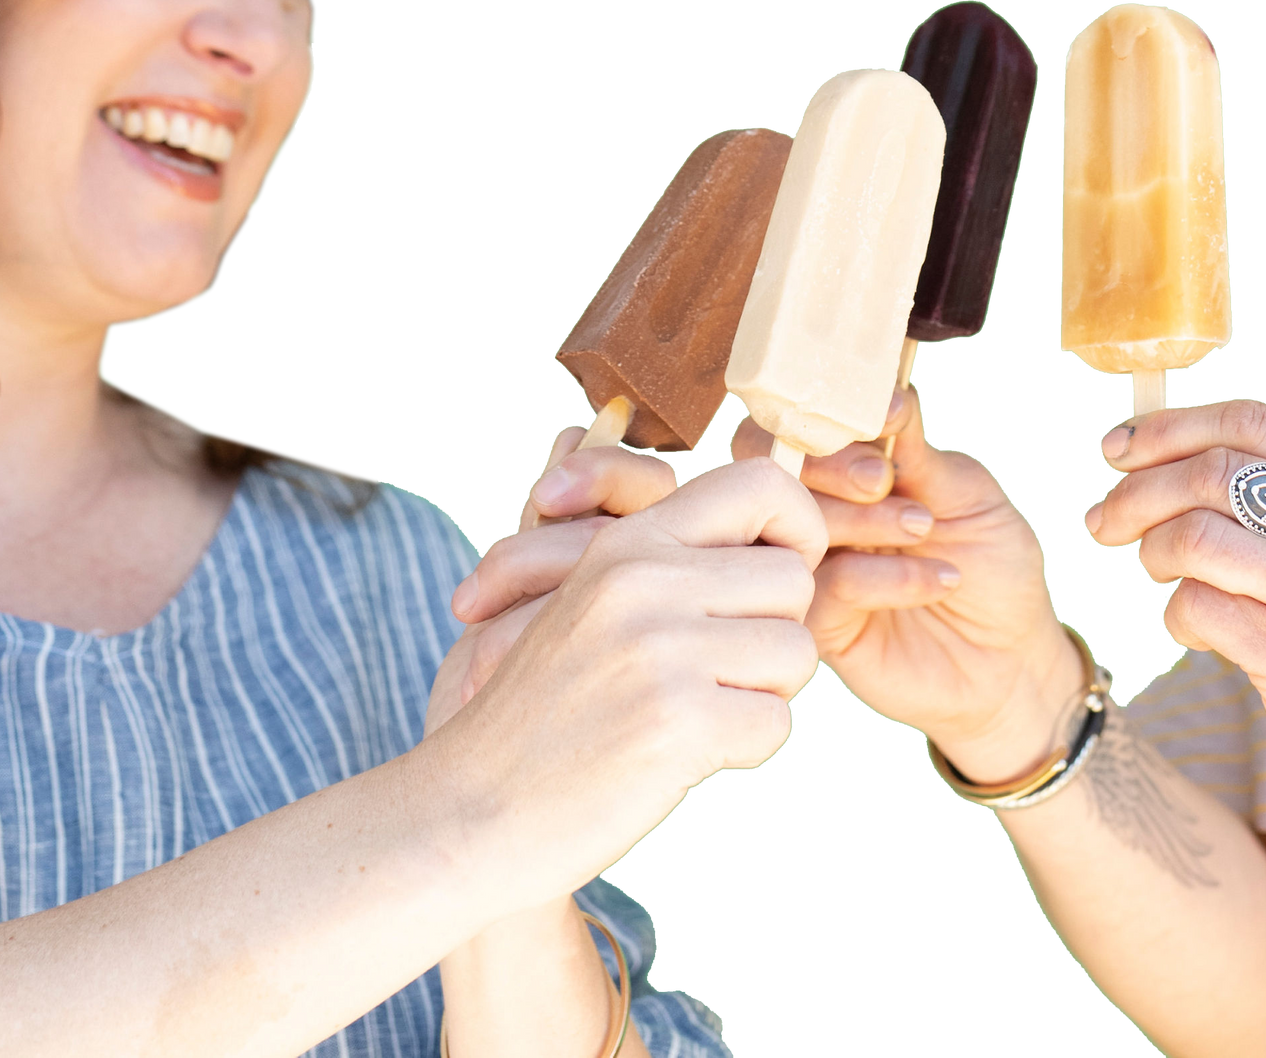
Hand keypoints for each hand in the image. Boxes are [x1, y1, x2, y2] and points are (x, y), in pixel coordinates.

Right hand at [416, 455, 826, 912]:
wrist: (466, 810)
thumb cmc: (538, 713)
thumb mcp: (577, 603)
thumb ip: (643, 546)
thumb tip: (654, 455)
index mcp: (626, 544)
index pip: (762, 484)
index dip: (798, 528)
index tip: (776, 581)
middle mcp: (643, 582)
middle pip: (794, 580)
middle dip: (775, 635)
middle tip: (718, 676)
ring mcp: (659, 650)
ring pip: (796, 652)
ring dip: (762, 696)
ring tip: (696, 714)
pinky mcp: (677, 722)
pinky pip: (776, 724)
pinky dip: (744, 750)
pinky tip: (685, 757)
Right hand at [727, 386, 1085, 783]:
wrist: (1014, 661)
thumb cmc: (995, 568)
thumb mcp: (971, 496)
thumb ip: (920, 451)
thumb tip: (887, 393)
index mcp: (853, 470)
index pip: (805, 423)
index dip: (831, 413)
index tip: (884, 416)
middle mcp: (823, 513)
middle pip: (775, 466)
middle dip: (831, 463)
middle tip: (884, 477)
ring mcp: (816, 567)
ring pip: (797, 525)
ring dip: (864, 519)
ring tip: (924, 527)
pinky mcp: (822, 624)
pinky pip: (827, 588)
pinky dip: (885, 576)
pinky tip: (939, 580)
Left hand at [1083, 398, 1265, 830]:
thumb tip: (1161, 451)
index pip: (1252, 423)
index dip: (1172, 428)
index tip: (1119, 447)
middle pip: (1214, 473)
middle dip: (1139, 491)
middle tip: (1104, 519)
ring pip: (1197, 536)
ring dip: (1153, 549)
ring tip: (1155, 570)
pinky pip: (1200, 608)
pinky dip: (1178, 614)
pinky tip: (1193, 627)